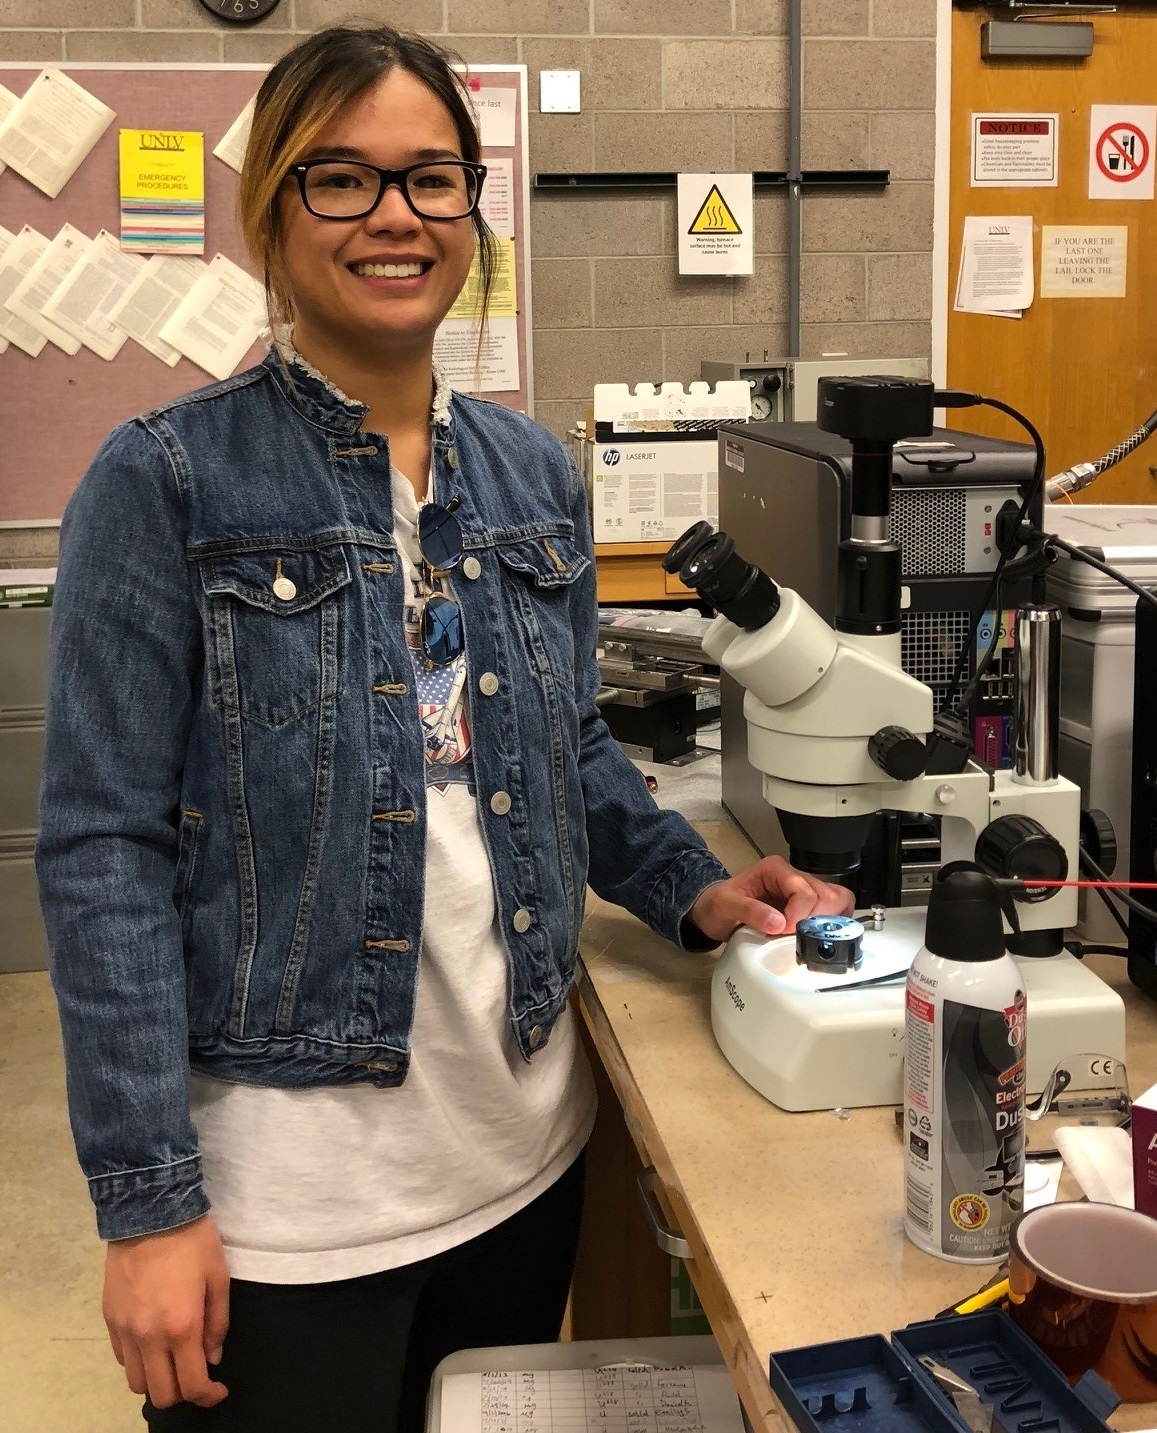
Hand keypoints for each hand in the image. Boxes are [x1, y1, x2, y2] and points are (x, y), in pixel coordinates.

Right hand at [103, 1213, 230, 1410]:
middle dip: (183, 1393)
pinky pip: (122, 1359)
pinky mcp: (109, 1319)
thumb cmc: (193, 1241)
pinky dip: (139, 1362)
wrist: (149, 1211)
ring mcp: (124, 1330)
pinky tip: (153, 1344)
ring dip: (157, 1381)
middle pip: (161, 1394)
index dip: (208, 1396)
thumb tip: (212, 1358)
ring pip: (136, 1383)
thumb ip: (217, 1323)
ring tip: (173, 1362)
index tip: (218, 1390)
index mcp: (181, 1328)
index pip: (192, 1385)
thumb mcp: (218, 1277)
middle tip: (197, 1375)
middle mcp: (148, 1337)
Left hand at [689, 855, 853, 942]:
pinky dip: (831, 925)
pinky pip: (835, 911)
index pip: (803, 891)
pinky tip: (816, 937)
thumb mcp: (726, 906)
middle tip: (796, 936)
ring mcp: (804, 890)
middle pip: (827, 895)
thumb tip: (779, 923)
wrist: (713, 911)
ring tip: (808, 937)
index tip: (782, 932)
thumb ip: (750, 911)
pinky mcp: (809, 906)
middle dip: (815, 921)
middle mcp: (794, 876)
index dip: (798, 916)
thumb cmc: (718, 905)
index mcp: (775, 869)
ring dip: (828, 923)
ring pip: (837, 901)